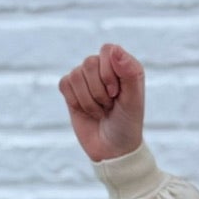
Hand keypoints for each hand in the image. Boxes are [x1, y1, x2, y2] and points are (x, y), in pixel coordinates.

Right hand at [59, 42, 145, 162]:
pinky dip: (76, 101)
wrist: (112, 149)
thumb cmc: (127, 123)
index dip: (109, 73)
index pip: (108, 50)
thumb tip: (115, 50)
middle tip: (109, 105)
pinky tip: (87, 111)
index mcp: (122, 65)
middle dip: (99, 91)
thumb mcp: (134, 100)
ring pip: (76, 75)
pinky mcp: (70, 90)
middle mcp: (103, 68)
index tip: (116, 93)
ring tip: (101, 110)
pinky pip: (65, 84)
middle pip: (89, 63)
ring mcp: (86, 78)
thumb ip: (129, 73)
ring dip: (89, 100)